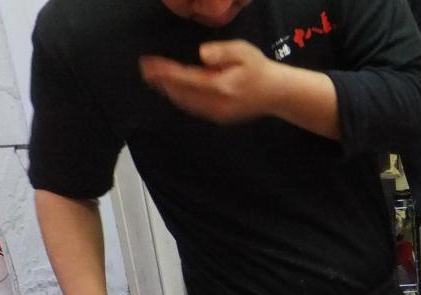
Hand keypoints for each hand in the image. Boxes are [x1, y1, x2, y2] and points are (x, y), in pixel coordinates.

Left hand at [140, 40, 277, 124]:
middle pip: (181, 94)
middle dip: (161, 82)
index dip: (165, 72)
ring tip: (154, 79)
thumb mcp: (244, 51)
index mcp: (222, 87)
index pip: (186, 79)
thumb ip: (222, 52)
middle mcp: (217, 104)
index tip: (148, 65)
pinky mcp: (219, 118)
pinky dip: (179, 98)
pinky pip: (193, 108)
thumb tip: (202, 55)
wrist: (275, 93)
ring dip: (168, 91)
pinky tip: (171, 90)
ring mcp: (217, 114)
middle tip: (145, 70)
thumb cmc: (257, 68)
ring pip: (185, 103)